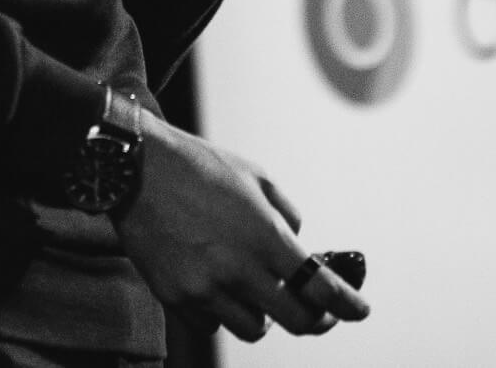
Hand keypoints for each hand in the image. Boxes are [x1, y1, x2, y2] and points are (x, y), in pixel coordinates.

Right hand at [114, 116, 370, 342]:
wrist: (135, 168)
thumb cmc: (199, 165)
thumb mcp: (256, 176)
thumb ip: (286, 216)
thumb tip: (299, 249)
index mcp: (265, 235)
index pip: (321, 287)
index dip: (348, 305)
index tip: (360, 310)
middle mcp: (238, 268)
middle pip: (296, 321)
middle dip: (316, 320)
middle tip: (319, 313)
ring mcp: (204, 288)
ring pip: (253, 329)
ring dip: (264, 315)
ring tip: (257, 293)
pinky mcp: (175, 297)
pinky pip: (211, 324)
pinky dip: (222, 313)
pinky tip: (218, 289)